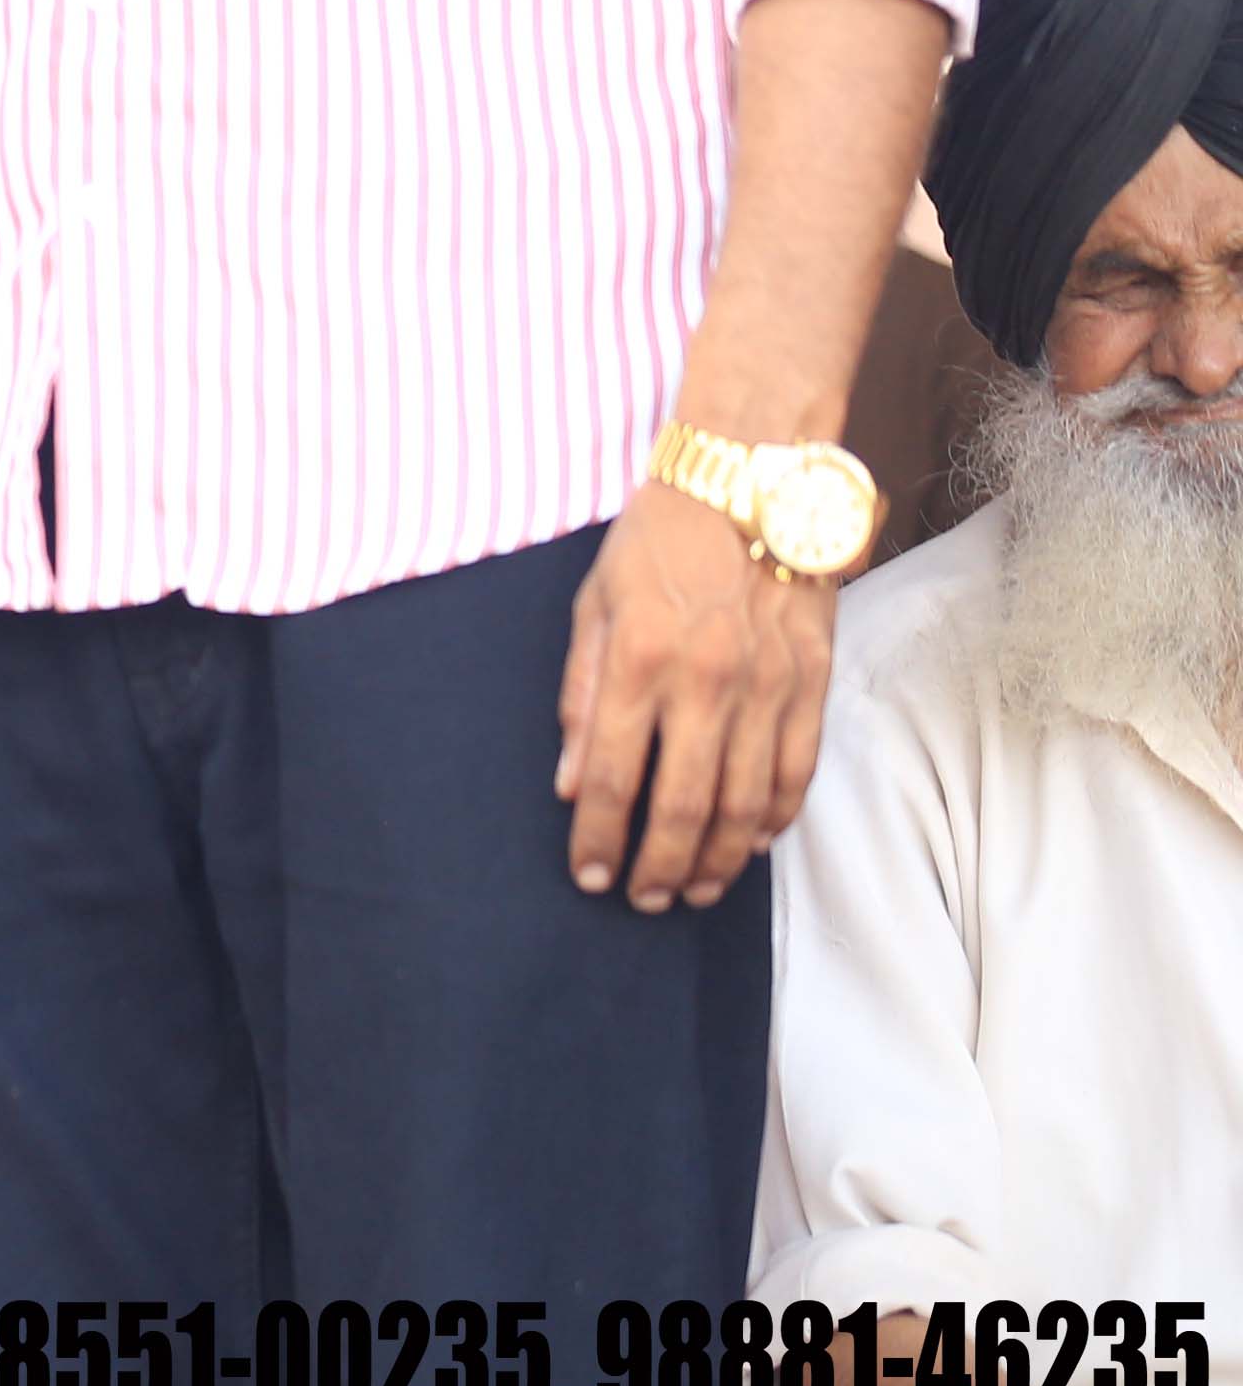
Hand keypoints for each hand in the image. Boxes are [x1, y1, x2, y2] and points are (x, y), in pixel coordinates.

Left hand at [557, 478, 828, 908]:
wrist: (753, 485)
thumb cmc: (658, 541)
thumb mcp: (594, 605)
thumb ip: (583, 696)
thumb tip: (572, 781)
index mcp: (641, 661)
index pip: (615, 775)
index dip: (600, 836)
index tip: (589, 875)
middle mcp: (707, 683)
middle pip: (683, 805)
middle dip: (658, 865)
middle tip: (642, 900)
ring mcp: (768, 688)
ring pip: (745, 803)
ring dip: (716, 859)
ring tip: (692, 889)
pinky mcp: (813, 686)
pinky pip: (796, 773)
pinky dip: (774, 819)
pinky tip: (749, 845)